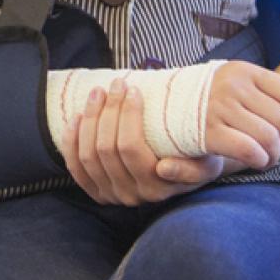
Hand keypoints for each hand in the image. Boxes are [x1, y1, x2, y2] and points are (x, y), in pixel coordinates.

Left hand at [63, 81, 226, 205]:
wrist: (189, 170)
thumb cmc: (199, 159)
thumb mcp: (207, 163)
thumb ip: (191, 169)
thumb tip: (163, 168)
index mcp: (157, 189)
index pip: (131, 148)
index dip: (127, 116)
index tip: (133, 90)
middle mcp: (132, 196)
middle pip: (107, 149)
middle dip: (108, 111)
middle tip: (117, 84)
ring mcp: (111, 195)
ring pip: (89, 155)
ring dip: (90, 119)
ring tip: (99, 93)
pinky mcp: (96, 191)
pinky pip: (75, 167)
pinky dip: (72, 141)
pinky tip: (76, 118)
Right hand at [202, 61, 279, 169]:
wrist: (163, 107)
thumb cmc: (211, 100)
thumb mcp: (243, 87)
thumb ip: (278, 93)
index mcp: (245, 71)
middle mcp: (233, 85)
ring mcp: (219, 107)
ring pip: (270, 138)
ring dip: (275, 156)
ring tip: (269, 158)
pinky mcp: (207, 131)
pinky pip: (250, 150)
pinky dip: (260, 161)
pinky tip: (256, 162)